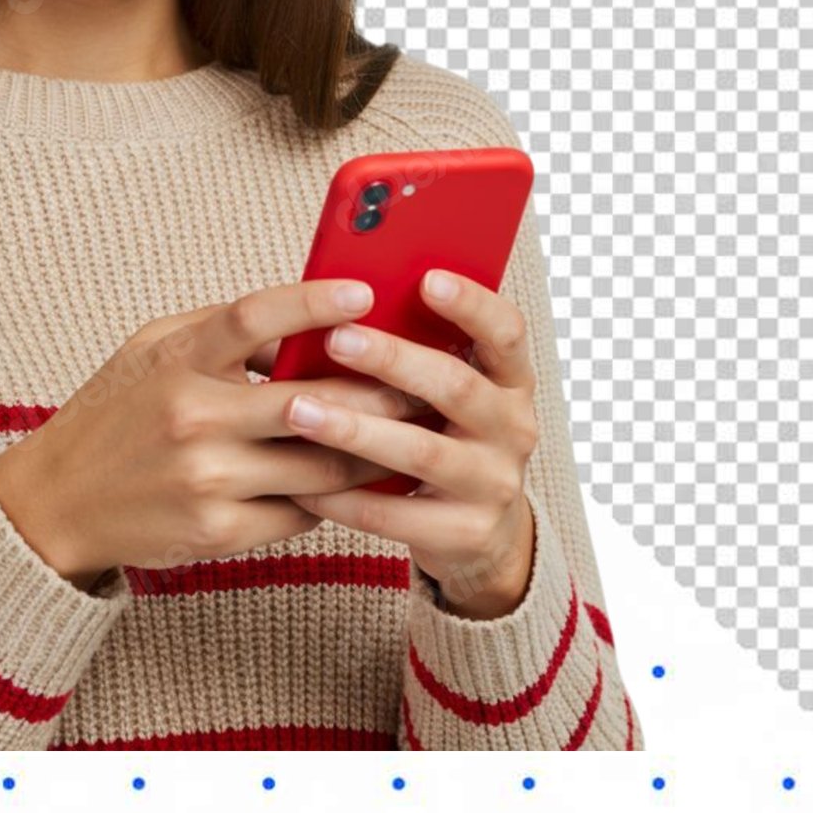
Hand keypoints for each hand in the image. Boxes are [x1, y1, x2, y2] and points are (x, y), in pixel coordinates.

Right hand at [0, 279, 415, 590]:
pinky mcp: (217, 533)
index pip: (254, 317)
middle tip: (423, 379)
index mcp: (177, 360)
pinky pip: (299, 511)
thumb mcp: (152, 350)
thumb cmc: (115, 412)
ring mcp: (206, 479)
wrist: (56, 501)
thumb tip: (303, 320)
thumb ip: (220, 331)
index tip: (363, 289)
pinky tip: (360, 482)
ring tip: (410, 433)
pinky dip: (333, 495)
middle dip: (376, 391)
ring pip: (318, 463)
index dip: (312, 300)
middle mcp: (192, 417)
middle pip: (308, 399)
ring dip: (371, 449)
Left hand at [281, 268, 540, 618]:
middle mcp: (513, 428)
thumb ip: (413, 350)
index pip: (506, 332)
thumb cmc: (442, 432)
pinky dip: (346, 497)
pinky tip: (303, 482)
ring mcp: (494, 483)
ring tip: (299, 409)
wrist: (480, 532)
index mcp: (509, 379)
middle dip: (392, 360)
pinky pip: (397, 514)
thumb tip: (336, 306)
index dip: (471, 305)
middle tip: (336, 339)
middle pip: (456, 387)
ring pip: (421, 452)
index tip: (426, 279)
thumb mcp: (444, 390)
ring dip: (355, 429)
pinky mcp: (466, 533)